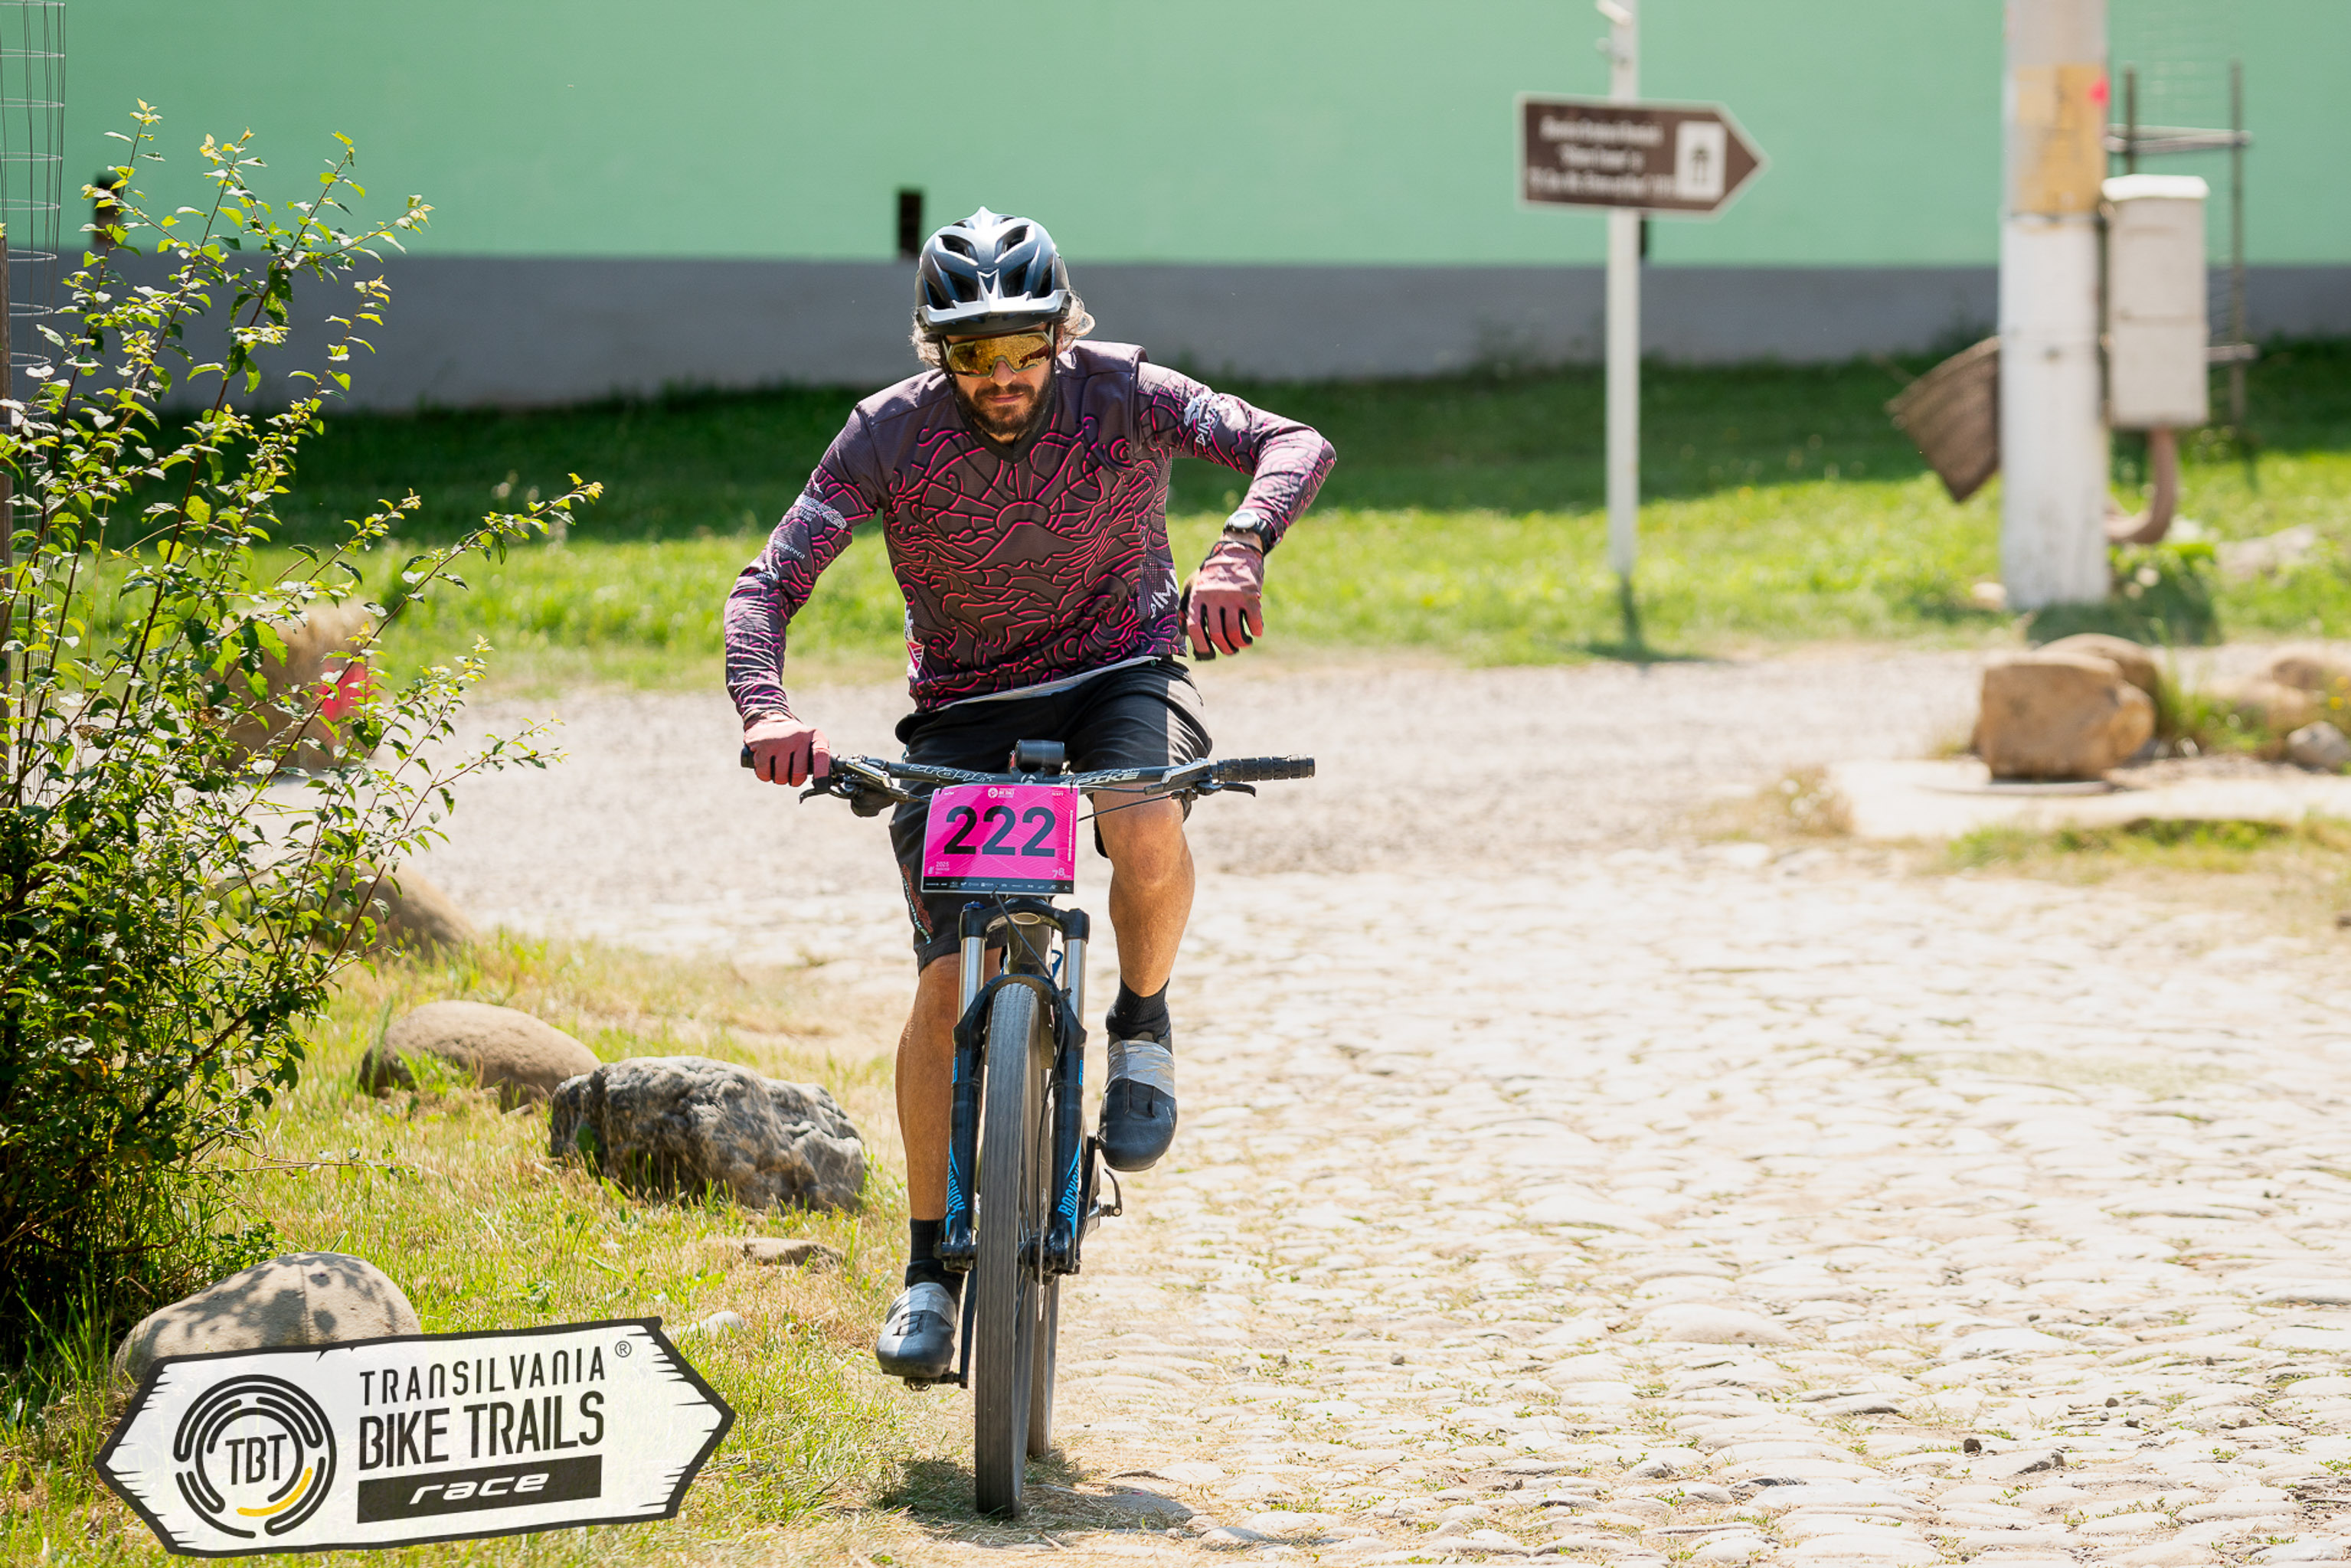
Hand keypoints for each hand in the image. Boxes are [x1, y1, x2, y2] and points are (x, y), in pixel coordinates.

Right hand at [744, 714, 829, 785]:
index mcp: (814, 735)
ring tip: (778, 766)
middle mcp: (797, 736)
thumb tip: (826, 782)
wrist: (768, 720)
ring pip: (780, 777)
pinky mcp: (762, 745)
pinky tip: (766, 765)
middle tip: (791, 773)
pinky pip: (764, 773)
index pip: (821, 755)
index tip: (821, 786)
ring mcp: (779, 741)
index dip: (822, 773)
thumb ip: (821, 758)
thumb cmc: (794, 739)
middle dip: (794, 780)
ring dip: (778, 778)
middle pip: (798, 774)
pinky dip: (764, 775)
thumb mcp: (811, 741)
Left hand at [1183, 537, 1264, 656]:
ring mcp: (1233, 596)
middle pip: (1216, 633)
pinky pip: (1253, 622)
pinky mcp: (1250, 595)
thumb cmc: (1212, 572)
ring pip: (1235, 632)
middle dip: (1224, 648)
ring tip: (1243, 643)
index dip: (1200, 645)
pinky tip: (1255, 632)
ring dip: (1240, 644)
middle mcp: (1214, 596)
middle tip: (1229, 650)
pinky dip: (1255, 631)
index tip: (1207, 653)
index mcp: (1197, 596)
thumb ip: (1186, 607)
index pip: (1194, 627)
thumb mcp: (1194, 584)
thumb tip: (1183, 631)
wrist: (1237, 550)